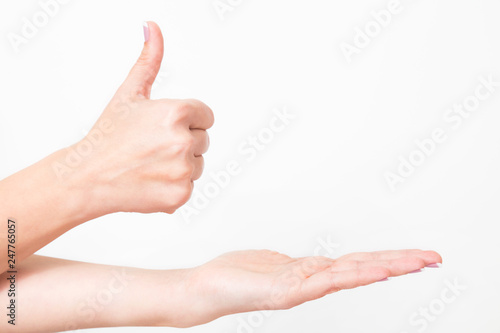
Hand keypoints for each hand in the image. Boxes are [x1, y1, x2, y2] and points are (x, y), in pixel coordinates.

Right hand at [61, 21, 213, 213]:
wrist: (88, 177)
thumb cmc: (108, 134)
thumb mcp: (129, 93)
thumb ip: (149, 61)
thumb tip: (152, 27)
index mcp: (177, 112)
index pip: (206, 116)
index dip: (187, 120)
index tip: (163, 127)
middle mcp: (184, 141)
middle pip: (203, 140)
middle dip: (183, 142)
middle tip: (151, 147)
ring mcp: (183, 170)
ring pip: (199, 164)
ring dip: (181, 165)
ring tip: (150, 163)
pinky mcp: (180, 195)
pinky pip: (190, 185)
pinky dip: (174, 186)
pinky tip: (151, 181)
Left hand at [180, 249, 441, 326]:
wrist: (205, 289)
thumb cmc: (237, 275)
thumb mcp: (275, 263)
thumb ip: (299, 265)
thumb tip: (313, 263)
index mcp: (311, 272)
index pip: (357, 263)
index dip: (388, 259)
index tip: (415, 255)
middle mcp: (311, 281)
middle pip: (362, 268)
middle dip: (399, 263)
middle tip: (433, 258)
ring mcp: (301, 287)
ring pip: (350, 274)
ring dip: (384, 267)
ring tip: (415, 262)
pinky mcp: (286, 292)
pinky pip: (324, 281)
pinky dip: (352, 275)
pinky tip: (372, 271)